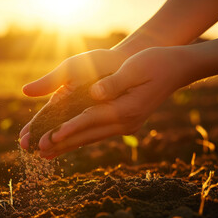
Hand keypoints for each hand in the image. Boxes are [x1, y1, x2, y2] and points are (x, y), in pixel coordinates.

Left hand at [34, 46, 194, 158]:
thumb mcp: (136, 68)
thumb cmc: (155, 62)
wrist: (177, 69)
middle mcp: (127, 122)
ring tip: (48, 154)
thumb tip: (95, 93)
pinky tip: (68, 144)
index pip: (92, 120)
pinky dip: (81, 138)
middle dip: (64, 143)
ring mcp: (127, 125)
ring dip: (70, 146)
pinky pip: (98, 133)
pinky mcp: (125, 122)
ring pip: (92, 137)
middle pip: (89, 135)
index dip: (70, 128)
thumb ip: (114, 82)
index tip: (52, 137)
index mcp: (127, 108)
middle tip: (40, 152)